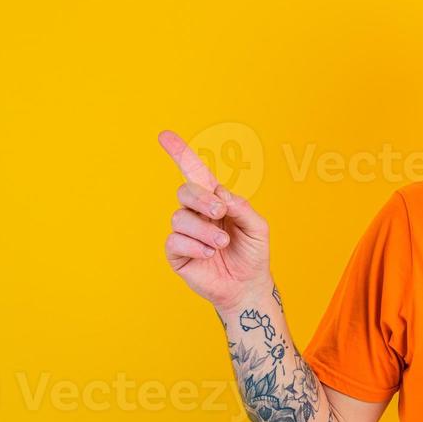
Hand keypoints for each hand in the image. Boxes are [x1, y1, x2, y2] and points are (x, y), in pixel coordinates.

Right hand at [158, 129, 271, 310]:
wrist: (247, 286)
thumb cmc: (253, 254)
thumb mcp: (258, 228)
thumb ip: (242, 208)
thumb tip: (220, 195)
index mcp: (215, 201)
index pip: (194, 172)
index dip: (180, 153)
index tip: (164, 135)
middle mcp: (196, 213)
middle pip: (185, 191)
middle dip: (202, 199)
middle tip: (220, 214)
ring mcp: (185, 233)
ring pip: (180, 217)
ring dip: (204, 230)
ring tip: (221, 243)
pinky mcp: (177, 253)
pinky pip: (175, 241)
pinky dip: (195, 246)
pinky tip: (208, 254)